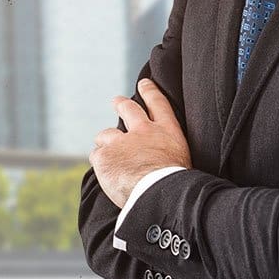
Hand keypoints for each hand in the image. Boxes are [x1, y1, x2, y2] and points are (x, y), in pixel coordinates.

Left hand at [90, 78, 191, 207]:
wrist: (160, 195)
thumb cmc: (176, 185)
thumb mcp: (181, 162)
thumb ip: (166, 153)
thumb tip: (157, 159)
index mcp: (167, 132)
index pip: (159, 104)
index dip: (150, 92)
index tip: (144, 83)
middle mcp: (143, 131)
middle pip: (128, 109)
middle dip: (121, 104)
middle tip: (116, 101)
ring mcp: (121, 142)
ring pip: (106, 134)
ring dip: (106, 142)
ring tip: (109, 154)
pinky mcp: (104, 156)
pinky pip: (97, 155)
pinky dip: (100, 162)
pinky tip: (107, 172)